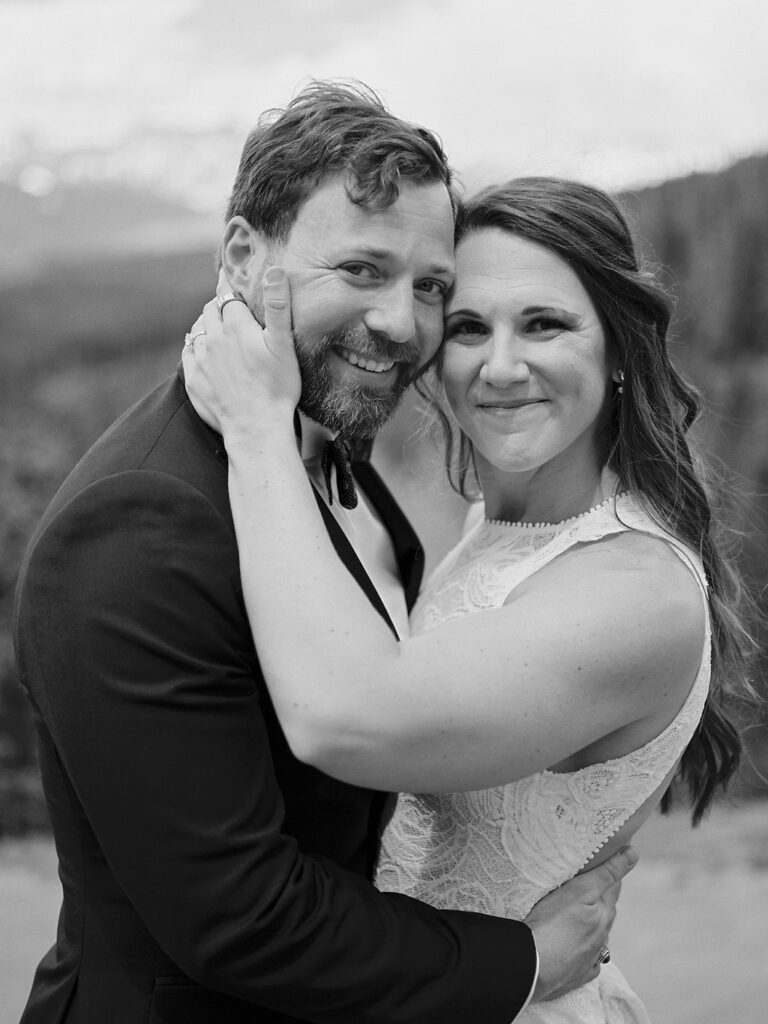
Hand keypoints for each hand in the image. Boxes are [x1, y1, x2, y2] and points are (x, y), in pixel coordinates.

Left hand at [182, 267, 299, 437]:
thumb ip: (278, 306)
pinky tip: (206, 354)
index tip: (230, 278)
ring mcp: (199, 359)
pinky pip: (188, 353)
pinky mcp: (192, 379)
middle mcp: (213, 338)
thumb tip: (274, 270)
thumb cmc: (277, 388)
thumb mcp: (284, 345)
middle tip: (230, 309)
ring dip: (207, 326)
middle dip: (219, 305)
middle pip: (210, 309)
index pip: (227, 293)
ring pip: (197, 330)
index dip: (229, 284)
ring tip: (218, 331)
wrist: (256, 429)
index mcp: (236, 326)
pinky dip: (195, 348)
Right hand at [525, 846, 637, 1001]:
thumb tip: (634, 853)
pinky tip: (575, 945)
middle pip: (604, 910)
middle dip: (598, 897)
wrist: (532, 967)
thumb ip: (607, 872)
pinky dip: (584, 950)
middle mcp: (602, 937)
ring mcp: (590, 958)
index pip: (613, 886)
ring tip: (575, 912)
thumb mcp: (580, 890)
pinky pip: (587, 960)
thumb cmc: (552, 925)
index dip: (609, 871)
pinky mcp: (577, 975)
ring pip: (596, 935)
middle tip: (583, 882)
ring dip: (590, 922)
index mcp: (604, 914)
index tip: (602, 859)